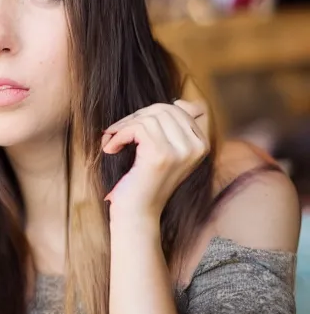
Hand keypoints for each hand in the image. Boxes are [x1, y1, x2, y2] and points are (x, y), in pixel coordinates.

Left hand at [102, 100, 209, 220]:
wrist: (138, 213)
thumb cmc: (147, 179)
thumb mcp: (168, 150)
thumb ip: (175, 126)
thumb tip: (181, 101)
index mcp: (201, 143)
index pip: (177, 108)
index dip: (151, 114)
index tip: (135, 128)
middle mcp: (196, 146)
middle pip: (163, 109)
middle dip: (136, 118)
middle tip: (118, 133)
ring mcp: (181, 151)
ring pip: (148, 117)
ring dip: (124, 126)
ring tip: (114, 141)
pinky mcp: (161, 154)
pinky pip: (136, 127)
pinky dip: (119, 135)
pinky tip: (112, 148)